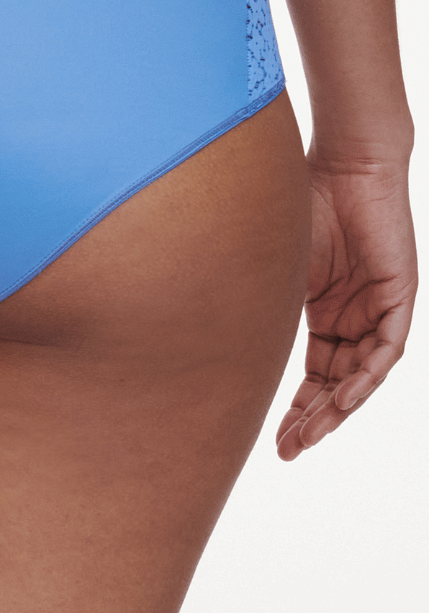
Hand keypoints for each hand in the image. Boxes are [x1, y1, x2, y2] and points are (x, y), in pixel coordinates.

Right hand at [276, 154, 416, 459]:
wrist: (341, 163)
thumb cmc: (300, 203)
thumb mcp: (274, 268)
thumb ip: (263, 306)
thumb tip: (214, 339)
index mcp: (324, 311)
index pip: (315, 373)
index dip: (298, 408)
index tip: (276, 440)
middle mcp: (353, 317)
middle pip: (338, 383)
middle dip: (315, 419)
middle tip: (290, 448)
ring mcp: (377, 308)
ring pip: (364, 373)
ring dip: (340, 406)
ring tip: (312, 433)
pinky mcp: (398, 296)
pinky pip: (387, 347)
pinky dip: (367, 374)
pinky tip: (345, 397)